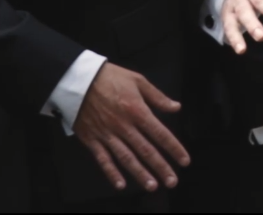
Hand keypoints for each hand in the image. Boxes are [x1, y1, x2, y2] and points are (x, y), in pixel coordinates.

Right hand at [74, 62, 188, 192]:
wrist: (78, 80)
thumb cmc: (110, 77)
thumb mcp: (138, 80)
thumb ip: (158, 97)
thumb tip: (176, 107)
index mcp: (137, 110)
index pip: (160, 133)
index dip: (173, 148)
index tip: (184, 160)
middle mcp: (124, 126)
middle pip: (146, 150)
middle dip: (160, 166)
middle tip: (172, 181)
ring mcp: (107, 134)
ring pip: (126, 158)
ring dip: (140, 173)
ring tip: (152, 186)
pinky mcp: (92, 140)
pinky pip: (103, 159)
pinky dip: (111, 173)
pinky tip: (121, 184)